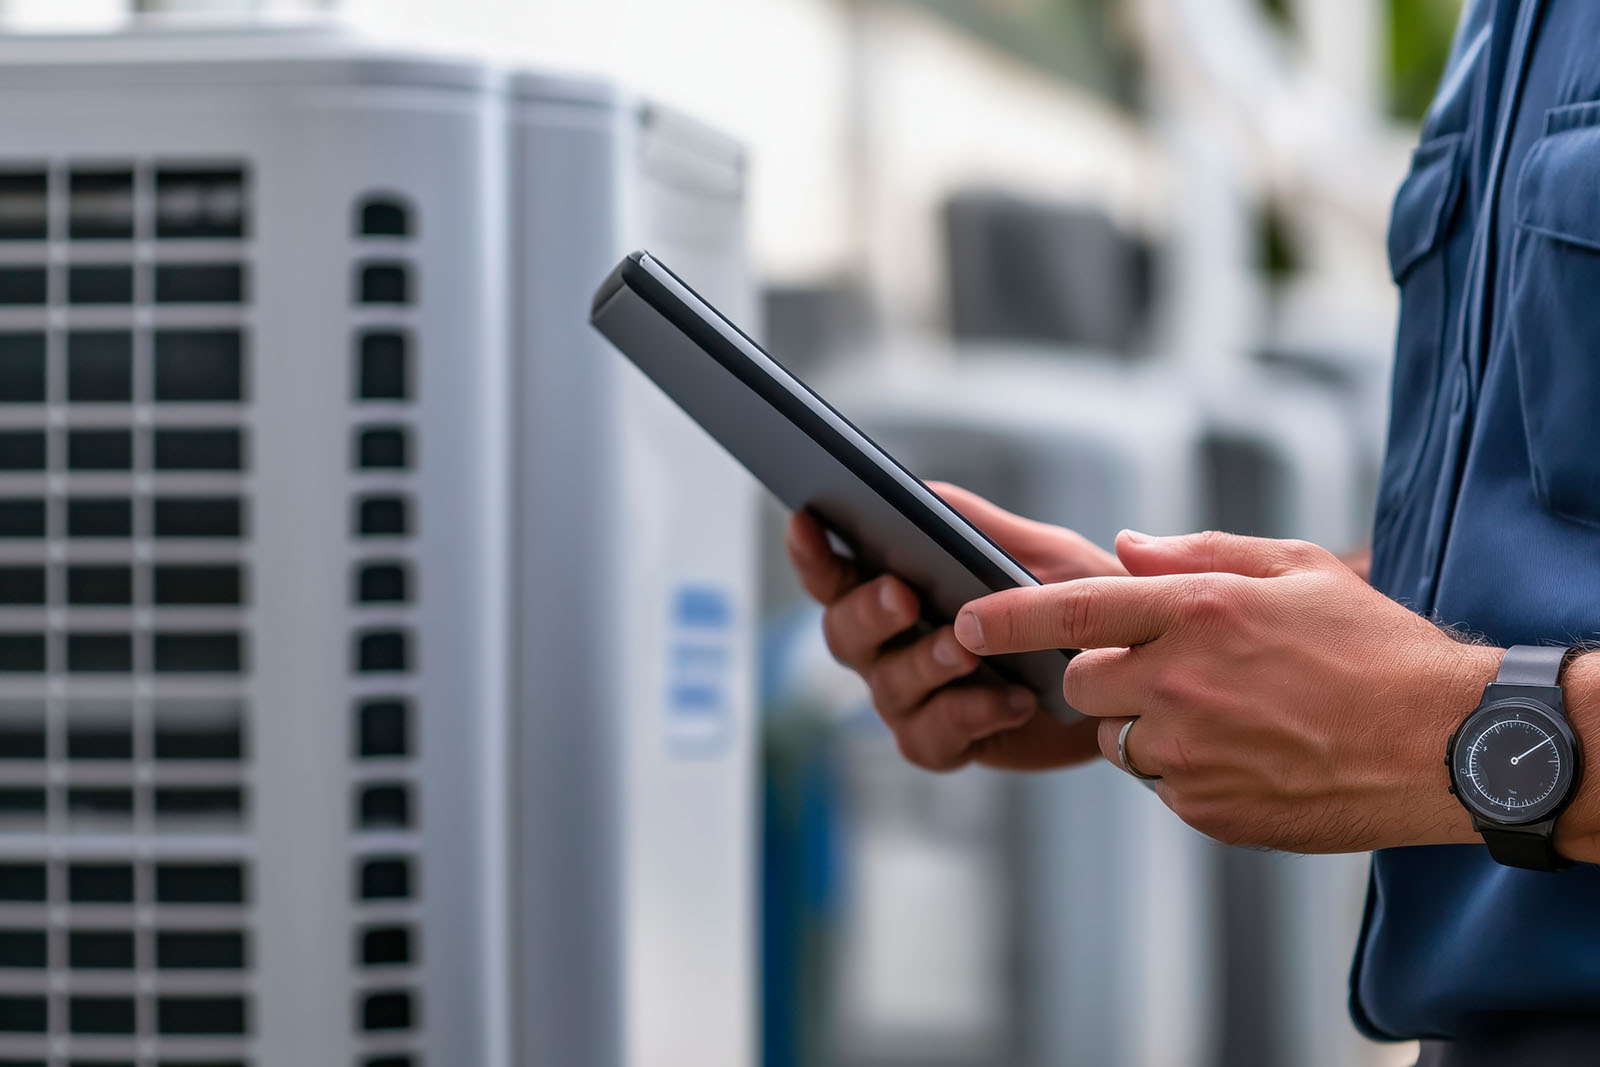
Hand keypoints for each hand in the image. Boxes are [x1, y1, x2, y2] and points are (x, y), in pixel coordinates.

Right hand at [784, 482, 1111, 771]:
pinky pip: (935, 736)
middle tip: (902, 595)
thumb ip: (972, 523)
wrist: (1129, 666)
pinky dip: (972, 715)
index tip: (806, 520)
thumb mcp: (1030, 548)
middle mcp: (887, 648)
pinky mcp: (947, 742)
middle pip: (844, 634)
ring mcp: (911, 699)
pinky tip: (1014, 699)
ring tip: (966, 649)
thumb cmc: (1073, 601)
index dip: (811, 552)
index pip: (833, 574)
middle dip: (869, 612)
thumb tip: (917, 493)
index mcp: (891, 590)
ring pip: (889, 686)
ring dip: (926, 663)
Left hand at [952, 529, 1502, 851]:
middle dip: (1101, 677)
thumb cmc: (1374, 648)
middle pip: (1081, 684)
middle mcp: (1180, 681)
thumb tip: (1123, 548)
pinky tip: (1249, 752)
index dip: (1007, 616)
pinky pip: (1161, 785)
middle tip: (1166, 670)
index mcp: (1198, 611)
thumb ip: (1196, 553)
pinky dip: (1185, 770)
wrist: (1445, 744)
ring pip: (1118, 739)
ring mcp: (1190, 751)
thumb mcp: (1294, 569)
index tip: (965, 621)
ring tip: (1228, 714)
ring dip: (1148, 726)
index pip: (1072, 609)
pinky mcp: (1206, 808)